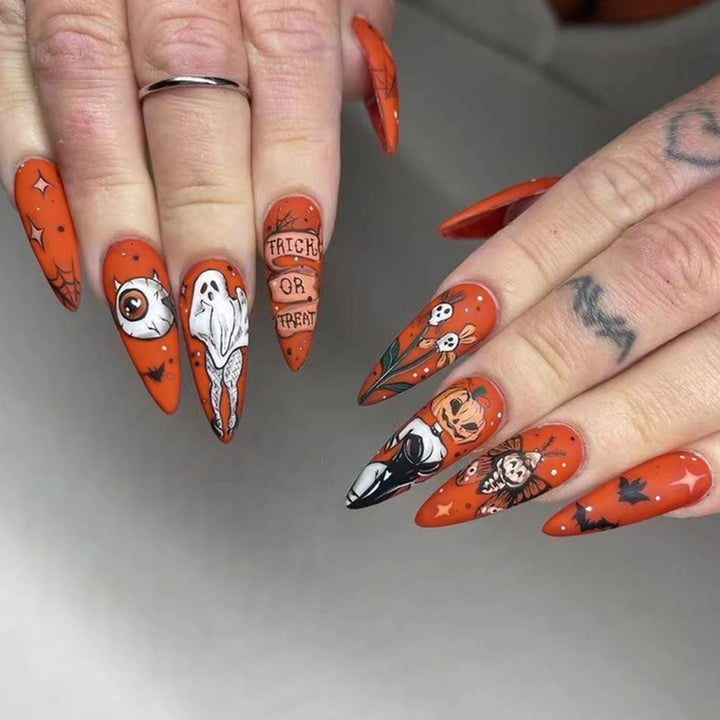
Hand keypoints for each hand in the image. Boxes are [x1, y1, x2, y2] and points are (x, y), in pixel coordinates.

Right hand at [0, 0, 396, 439]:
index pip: (289, 100)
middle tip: (217, 345)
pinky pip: (6, 86)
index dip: (291, 211)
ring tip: (145, 327)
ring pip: (92, 113)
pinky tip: (64, 259)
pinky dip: (31, 178)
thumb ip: (346, 18)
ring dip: (120, 235)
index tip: (296, 303)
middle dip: (204, 244)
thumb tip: (367, 104)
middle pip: (193, 121)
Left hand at [347, 76, 719, 535]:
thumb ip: (582, 226)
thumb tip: (466, 311)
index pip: (587, 210)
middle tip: (434, 441)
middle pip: (634, 291)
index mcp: (713, 141)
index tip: (411, 359)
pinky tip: (589, 507)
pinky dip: (675, 482)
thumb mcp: (676, 162)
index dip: (492, 288)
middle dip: (522, 373)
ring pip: (699, 372)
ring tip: (493, 486)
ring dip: (583, 440)